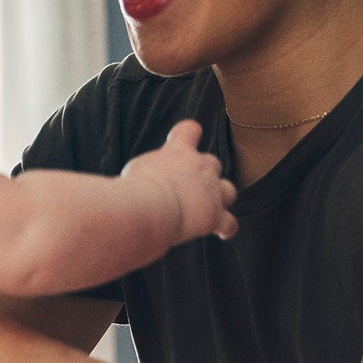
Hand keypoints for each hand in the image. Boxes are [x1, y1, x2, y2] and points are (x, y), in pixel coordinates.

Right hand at [120, 120, 236, 241]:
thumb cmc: (133, 189)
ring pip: (228, 191)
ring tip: (208, 208)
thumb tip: (139, 182)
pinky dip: (226, 228)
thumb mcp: (136, 170)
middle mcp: (199, 166)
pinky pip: (230, 223)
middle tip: (187, 188)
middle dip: (204, 175)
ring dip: (220, 198)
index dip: (188, 135)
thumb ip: (148, 171)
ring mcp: (212, 191)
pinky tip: (221, 233)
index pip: (189, 129)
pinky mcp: (216, 216)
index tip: (183, 141)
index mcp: (177, 151)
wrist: (148, 206)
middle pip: (212, 163)